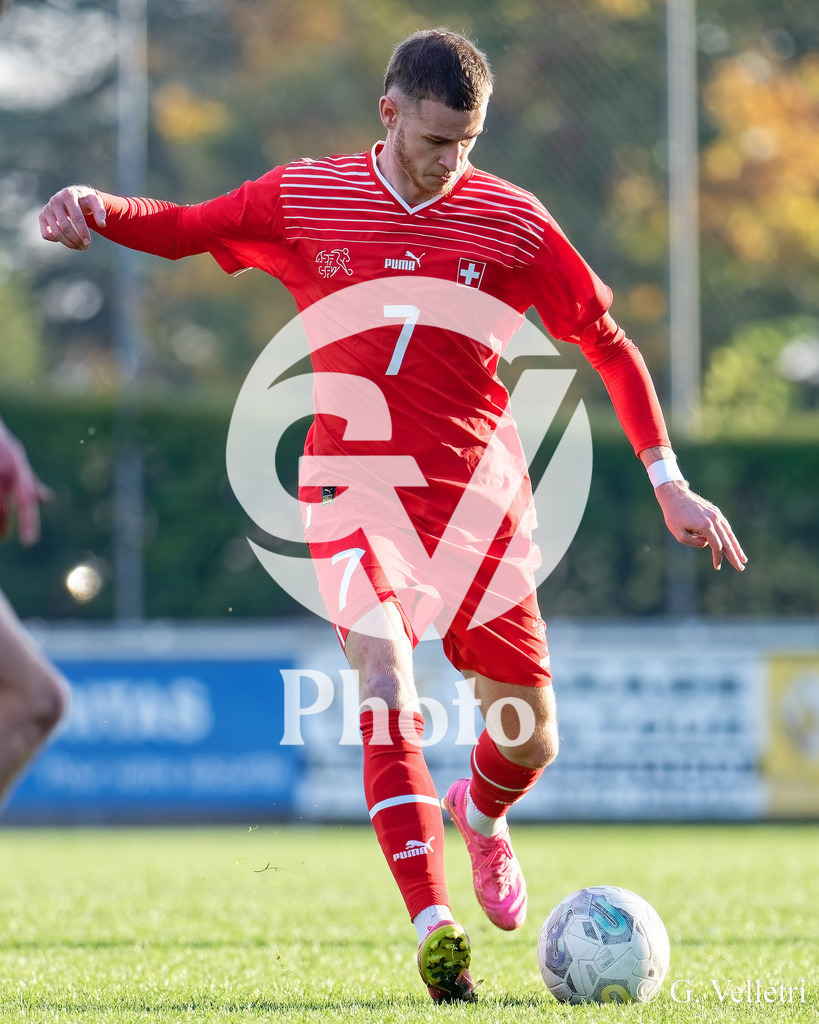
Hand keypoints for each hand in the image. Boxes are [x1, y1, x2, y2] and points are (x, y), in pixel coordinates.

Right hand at [0, 422, 52, 545]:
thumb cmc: (0, 445)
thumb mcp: (16, 457)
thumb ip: (28, 481)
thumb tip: (46, 500)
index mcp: (17, 466)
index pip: (26, 499)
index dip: (28, 521)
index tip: (29, 543)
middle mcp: (3, 470)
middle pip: (2, 509)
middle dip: (3, 526)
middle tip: (4, 538)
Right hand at [39, 185, 105, 249]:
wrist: (75, 197)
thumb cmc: (86, 201)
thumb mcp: (96, 202)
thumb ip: (101, 211)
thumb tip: (102, 225)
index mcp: (68, 194)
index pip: (76, 217)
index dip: (83, 232)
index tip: (89, 243)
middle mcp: (55, 200)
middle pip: (65, 227)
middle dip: (76, 240)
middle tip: (85, 246)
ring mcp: (47, 208)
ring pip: (56, 232)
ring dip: (69, 243)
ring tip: (79, 247)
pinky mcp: (42, 216)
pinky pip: (46, 234)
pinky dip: (56, 240)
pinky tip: (67, 240)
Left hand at [654, 479, 746, 571]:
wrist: (675, 494)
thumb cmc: (674, 515)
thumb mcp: (679, 534)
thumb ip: (694, 542)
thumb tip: (706, 544)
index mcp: (705, 526)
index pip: (716, 546)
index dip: (718, 558)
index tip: (717, 567)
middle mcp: (714, 520)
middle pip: (727, 541)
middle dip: (734, 556)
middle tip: (741, 567)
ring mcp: (716, 514)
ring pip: (729, 534)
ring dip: (736, 547)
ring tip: (743, 558)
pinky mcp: (715, 511)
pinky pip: (725, 526)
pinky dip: (730, 536)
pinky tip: (733, 543)